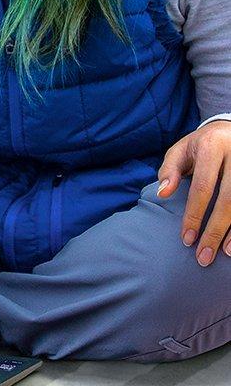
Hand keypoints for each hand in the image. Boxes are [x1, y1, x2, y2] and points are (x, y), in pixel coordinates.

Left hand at [157, 120, 230, 265]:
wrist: (229, 129)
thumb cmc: (200, 145)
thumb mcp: (180, 151)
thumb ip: (169, 171)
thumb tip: (162, 194)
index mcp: (212, 147)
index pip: (203, 188)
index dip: (195, 215)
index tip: (186, 239)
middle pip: (228, 201)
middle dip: (215, 232)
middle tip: (203, 256)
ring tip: (225, 253)